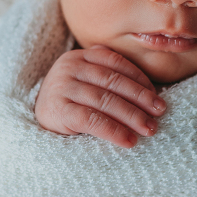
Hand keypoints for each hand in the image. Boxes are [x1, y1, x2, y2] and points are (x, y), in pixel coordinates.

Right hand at [34, 46, 165, 147]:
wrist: (36, 121)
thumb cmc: (70, 103)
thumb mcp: (87, 83)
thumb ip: (110, 79)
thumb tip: (152, 95)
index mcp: (80, 56)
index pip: (116, 63)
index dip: (140, 79)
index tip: (157, 96)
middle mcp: (69, 67)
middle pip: (113, 82)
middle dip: (140, 98)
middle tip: (159, 113)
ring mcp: (61, 87)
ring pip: (105, 101)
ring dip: (132, 116)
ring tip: (149, 129)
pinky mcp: (58, 110)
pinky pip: (92, 120)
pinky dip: (114, 131)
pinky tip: (129, 141)